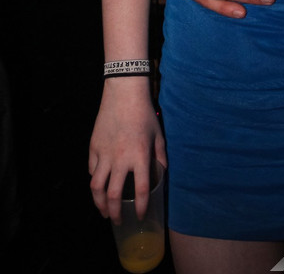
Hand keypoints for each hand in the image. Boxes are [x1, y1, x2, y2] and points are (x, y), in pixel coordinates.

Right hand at [89, 79, 166, 222]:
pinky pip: (92, 170)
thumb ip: (160, 156)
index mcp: (139, 156)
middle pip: (113, 195)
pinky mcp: (93, 147)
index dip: (141, 206)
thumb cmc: (144, 113)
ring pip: (96, 187)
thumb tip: (161, 173)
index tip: (141, 215)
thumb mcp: (157, 134)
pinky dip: (95, 181)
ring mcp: (104, 154)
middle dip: (115, 213)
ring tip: (104, 211)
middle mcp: (120, 158)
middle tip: (118, 220)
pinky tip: (99, 186)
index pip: (141, 189)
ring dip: (99, 203)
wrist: (124, 93)